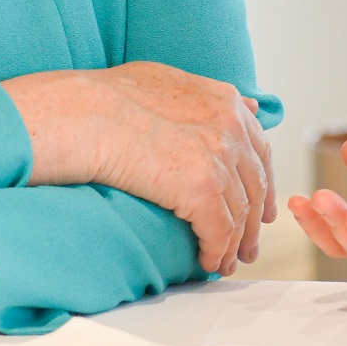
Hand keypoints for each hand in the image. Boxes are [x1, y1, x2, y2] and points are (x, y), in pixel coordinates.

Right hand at [1, 63, 272, 276]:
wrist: (85, 113)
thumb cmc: (108, 98)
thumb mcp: (168, 82)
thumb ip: (209, 97)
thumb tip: (248, 106)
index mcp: (224, 102)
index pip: (259, 151)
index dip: (261, 184)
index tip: (259, 207)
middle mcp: (230, 128)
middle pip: (255, 186)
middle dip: (254, 221)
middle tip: (248, 246)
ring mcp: (219, 158)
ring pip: (240, 214)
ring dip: (235, 245)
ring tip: (226, 263)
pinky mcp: (201, 189)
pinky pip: (219, 231)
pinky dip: (216, 251)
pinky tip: (208, 262)